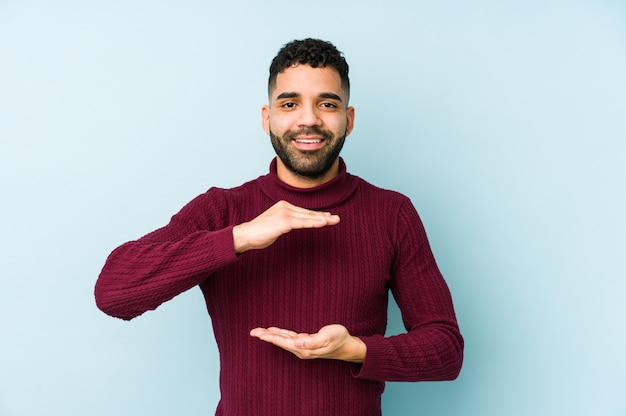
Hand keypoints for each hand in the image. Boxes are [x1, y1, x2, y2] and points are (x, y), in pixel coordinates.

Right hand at [232, 200, 339, 252]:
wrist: (246, 235)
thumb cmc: (259, 233)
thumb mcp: (276, 226)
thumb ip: (287, 224)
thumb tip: (295, 226)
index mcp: (283, 206)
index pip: (304, 212)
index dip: (317, 215)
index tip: (328, 217)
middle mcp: (285, 206)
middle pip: (308, 213)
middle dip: (323, 216)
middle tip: (337, 219)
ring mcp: (285, 213)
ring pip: (307, 217)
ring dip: (323, 219)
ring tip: (335, 220)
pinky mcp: (284, 221)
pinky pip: (302, 223)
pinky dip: (314, 223)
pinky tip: (324, 223)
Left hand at [249, 324, 365, 362]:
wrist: (347, 345)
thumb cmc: (339, 339)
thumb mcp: (327, 337)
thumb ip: (312, 341)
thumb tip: (297, 343)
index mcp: (304, 349)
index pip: (283, 342)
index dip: (270, 337)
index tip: (259, 334)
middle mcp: (301, 349)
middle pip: (280, 342)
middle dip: (266, 336)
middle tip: (253, 332)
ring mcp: (303, 346)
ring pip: (283, 339)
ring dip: (271, 335)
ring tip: (259, 331)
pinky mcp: (306, 342)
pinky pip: (289, 338)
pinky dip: (280, 334)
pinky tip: (275, 331)